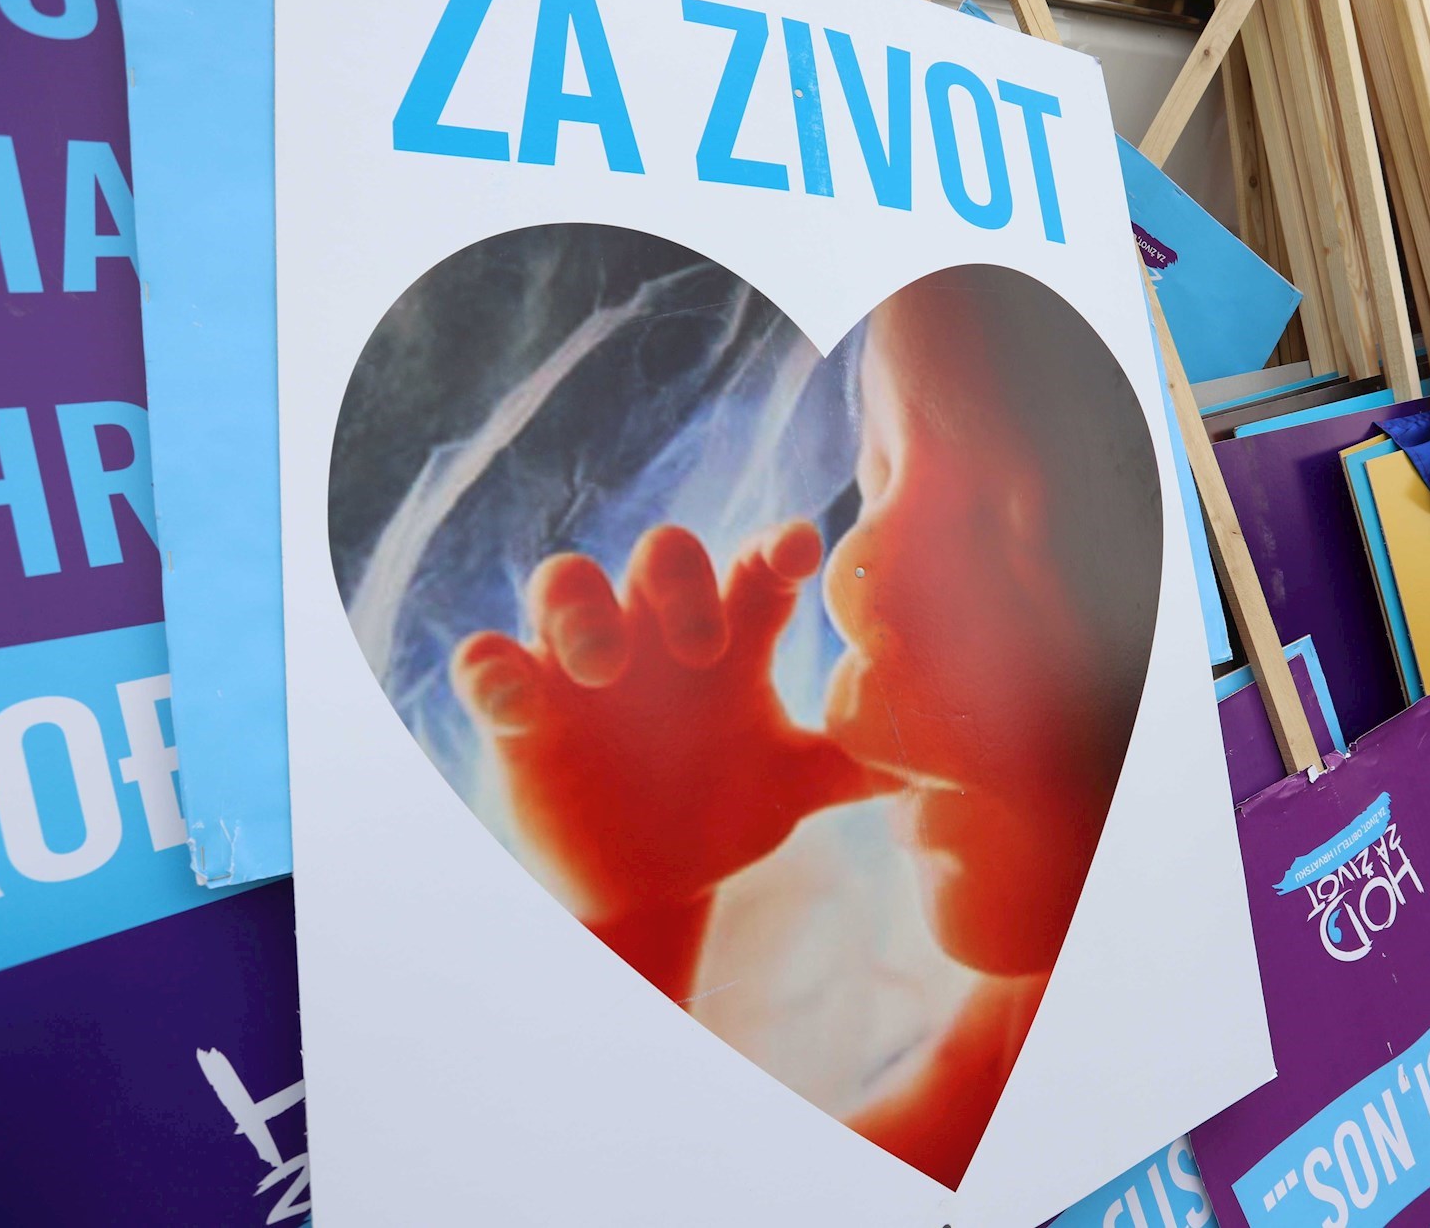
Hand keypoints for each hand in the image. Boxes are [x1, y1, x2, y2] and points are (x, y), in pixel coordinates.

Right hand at [451, 521, 890, 926]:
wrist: (649, 881)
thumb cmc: (725, 810)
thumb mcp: (794, 786)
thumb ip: (859, 760)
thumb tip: (944, 753)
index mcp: (729, 636)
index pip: (753, 568)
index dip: (776, 548)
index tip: (802, 549)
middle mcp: (654, 630)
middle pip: (661, 552)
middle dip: (679, 580)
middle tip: (704, 647)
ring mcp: (581, 662)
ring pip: (562, 580)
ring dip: (581, 607)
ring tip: (604, 666)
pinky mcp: (519, 707)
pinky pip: (486, 661)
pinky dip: (496, 670)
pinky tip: (523, 704)